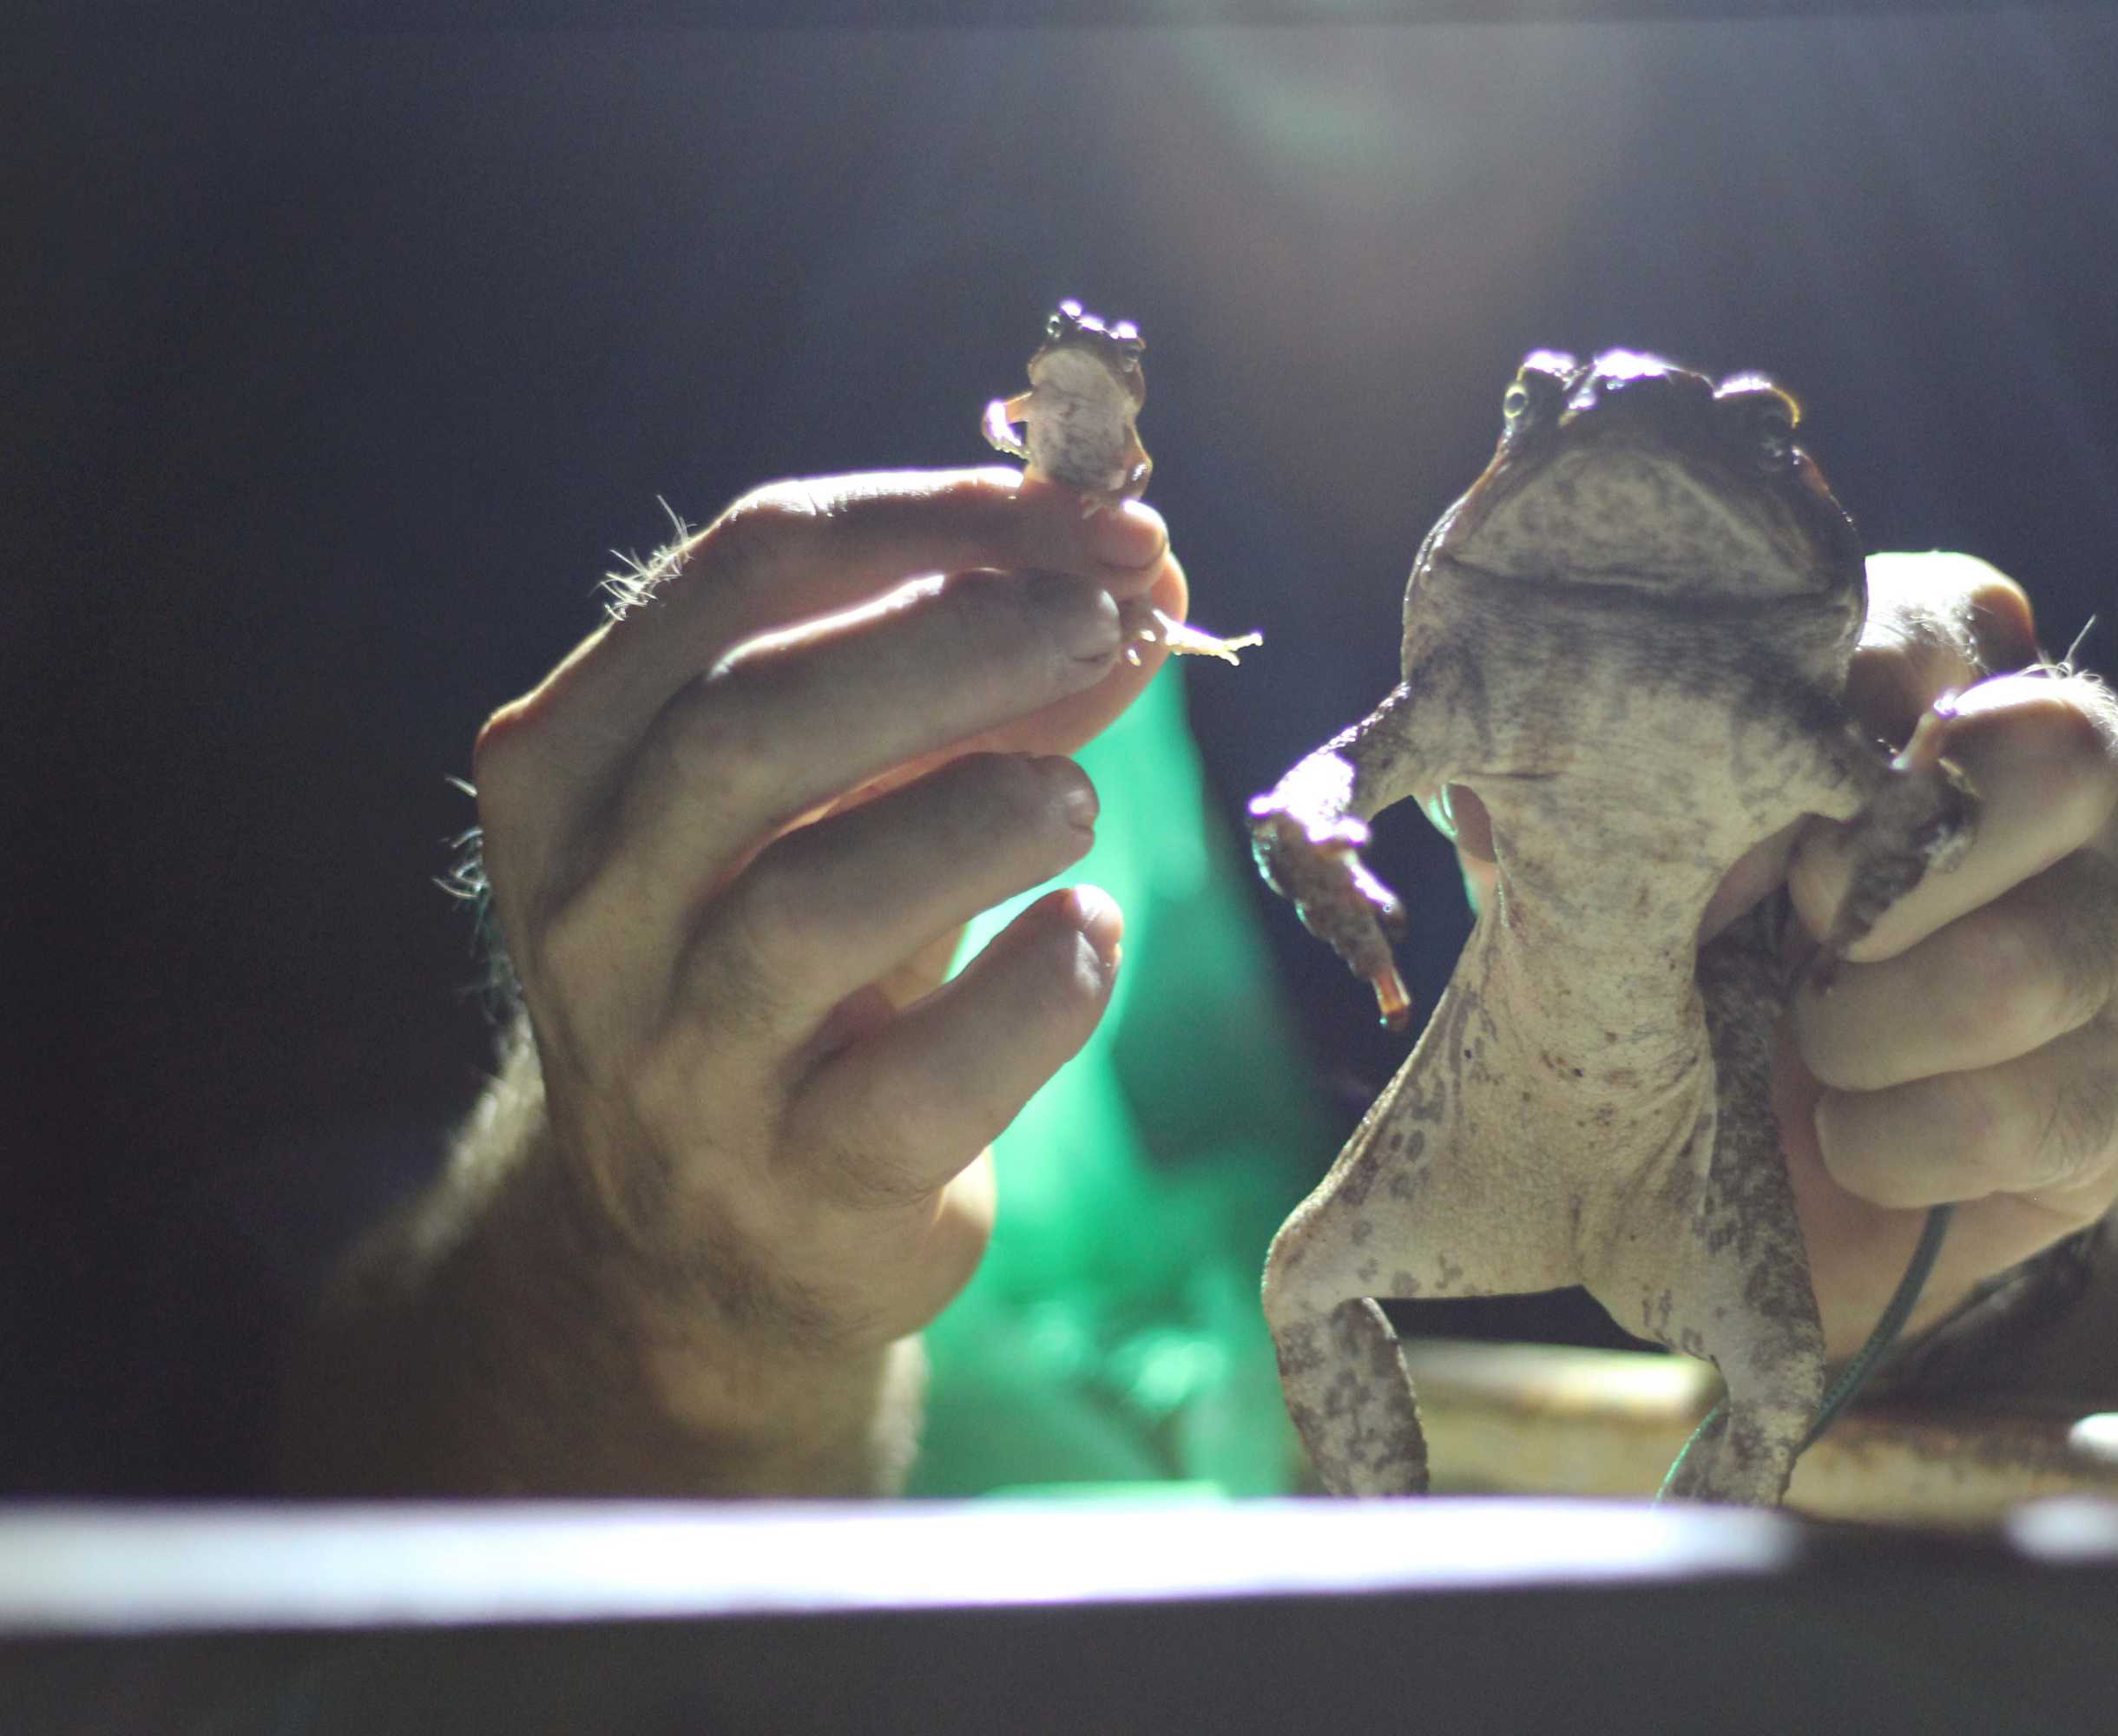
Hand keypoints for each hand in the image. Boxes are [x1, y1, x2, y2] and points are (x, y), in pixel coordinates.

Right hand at [465, 468, 1185, 1470]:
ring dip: (982, 817)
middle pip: (750, 727)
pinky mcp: (787, 1191)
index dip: (943, 520)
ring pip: (805, 907)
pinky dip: (1033, 994)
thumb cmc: (788, 961)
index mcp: (571, 759)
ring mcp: (671, 1063)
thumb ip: (968, 681)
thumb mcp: (842, 801)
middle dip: (959, 647)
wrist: (704, 1239)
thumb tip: (1143, 565)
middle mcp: (586, 908)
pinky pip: (916, 1084)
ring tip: (1077, 802)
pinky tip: (1085, 942)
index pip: (742, 574)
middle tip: (1115, 625)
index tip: (1110, 517)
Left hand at [1443, 553, 2117, 1360]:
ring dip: (1866, 1034)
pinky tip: (1850, 1140)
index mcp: (1942, 695)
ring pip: (2026, 961)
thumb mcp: (1613, 882)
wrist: (1763, 1181)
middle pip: (2056, 757)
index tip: (1759, 804)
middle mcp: (2074, 788)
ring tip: (1808, 1051)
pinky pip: (2033, 1108)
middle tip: (1796, 928)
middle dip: (1884, 868)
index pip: (1954, 612)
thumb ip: (1571, 808)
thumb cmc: (1692, 983)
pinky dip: (1897, 1145)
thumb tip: (1484, 793)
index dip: (1853, 695)